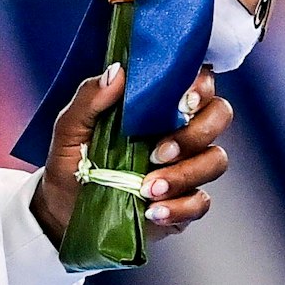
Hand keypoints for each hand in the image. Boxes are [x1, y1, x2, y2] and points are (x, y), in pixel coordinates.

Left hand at [30, 65, 231, 243]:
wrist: (65, 210)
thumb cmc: (72, 161)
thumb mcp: (70, 127)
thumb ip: (90, 98)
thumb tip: (117, 72)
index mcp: (158, 104)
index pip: (197, 81)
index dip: (200, 86)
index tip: (182, 100)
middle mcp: (180, 130)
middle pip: (220, 115)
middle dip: (195, 132)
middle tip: (159, 152)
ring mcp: (187, 166)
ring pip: (215, 160)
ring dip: (185, 174)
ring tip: (147, 189)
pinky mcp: (185, 202)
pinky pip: (201, 201)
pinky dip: (180, 207)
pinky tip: (152, 211)